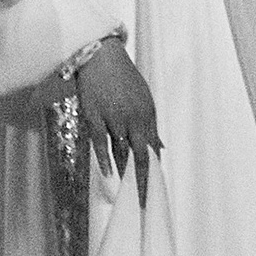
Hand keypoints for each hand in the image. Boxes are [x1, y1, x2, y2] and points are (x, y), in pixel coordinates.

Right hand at [71, 36, 162, 205]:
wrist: (101, 53)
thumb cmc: (123, 77)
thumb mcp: (143, 99)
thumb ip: (151, 125)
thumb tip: (161, 149)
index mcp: (147, 112)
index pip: (153, 149)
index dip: (153, 172)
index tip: (153, 191)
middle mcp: (133, 116)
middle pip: (141, 155)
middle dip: (143, 181)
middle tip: (144, 202)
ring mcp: (113, 116)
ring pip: (121, 151)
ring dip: (125, 174)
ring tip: (128, 194)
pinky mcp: (94, 114)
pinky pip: (100, 142)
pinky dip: (105, 160)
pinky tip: (109, 175)